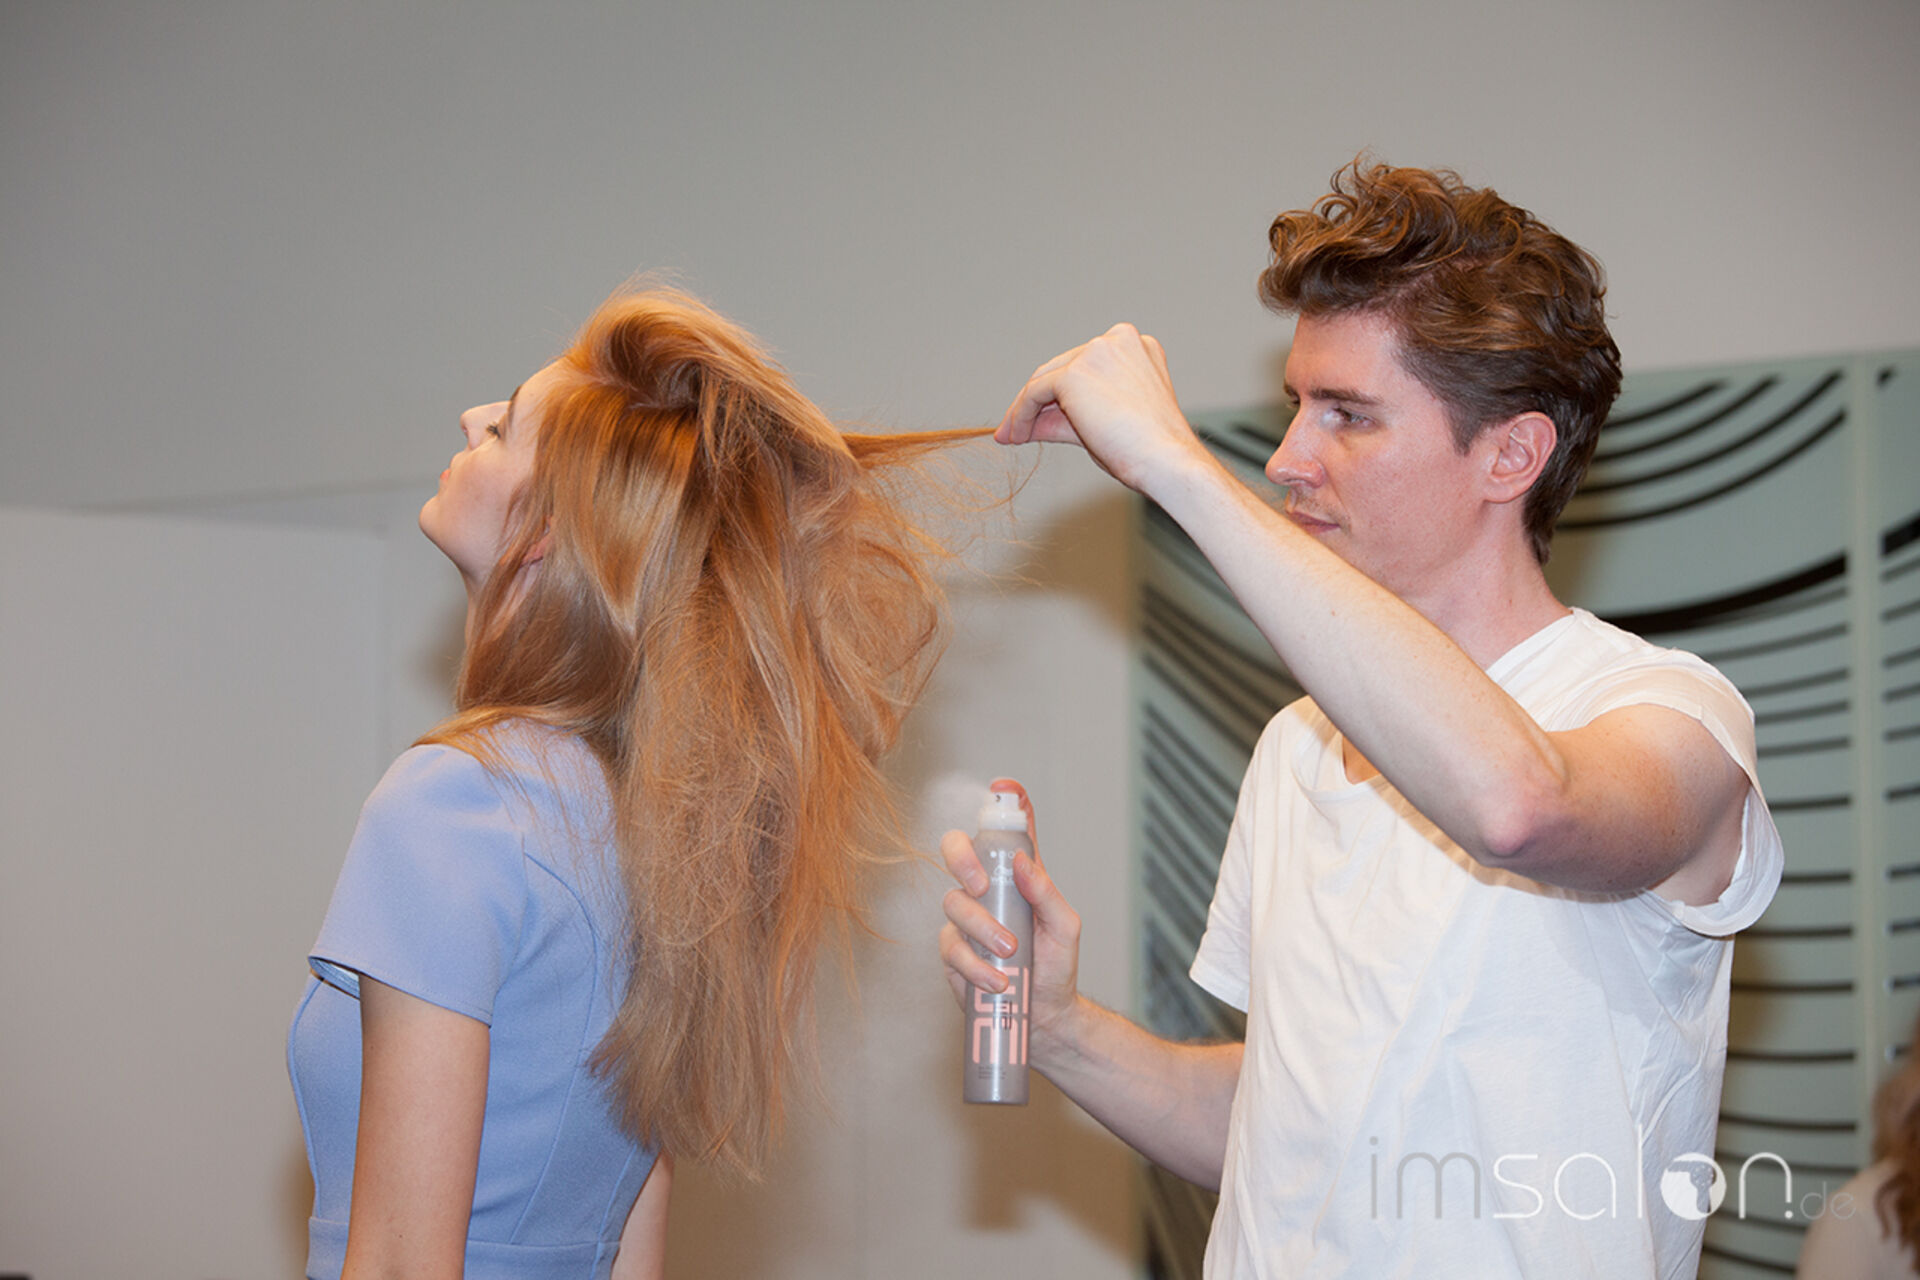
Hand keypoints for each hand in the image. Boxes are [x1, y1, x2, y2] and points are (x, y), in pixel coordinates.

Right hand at [938, 778, 1082, 1045]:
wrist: (1044, 1016)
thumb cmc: (1056, 966)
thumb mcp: (1064, 926)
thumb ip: (1046, 892)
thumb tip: (1023, 861)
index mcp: (1016, 875)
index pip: (1006, 831)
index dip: (1003, 804)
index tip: (1004, 788)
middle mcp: (987, 889)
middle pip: (957, 850)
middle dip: (962, 858)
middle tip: (982, 884)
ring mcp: (966, 918)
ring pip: (953, 903)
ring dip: (982, 928)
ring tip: (1010, 953)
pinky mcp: (953, 951)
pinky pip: (951, 947)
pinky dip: (975, 966)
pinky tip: (997, 980)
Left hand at [995, 323, 1208, 495]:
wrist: (1166, 461)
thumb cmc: (1148, 449)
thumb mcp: (1100, 425)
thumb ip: (1064, 418)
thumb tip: (1025, 425)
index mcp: (1136, 347)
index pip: (1084, 366)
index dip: (1058, 394)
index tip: (1037, 417)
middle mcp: (1119, 340)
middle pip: (1062, 368)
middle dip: (1036, 401)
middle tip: (1016, 429)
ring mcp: (1097, 352)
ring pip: (1045, 378)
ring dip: (1024, 409)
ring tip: (1013, 436)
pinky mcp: (1075, 373)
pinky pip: (1034, 392)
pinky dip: (1020, 414)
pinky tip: (1017, 434)